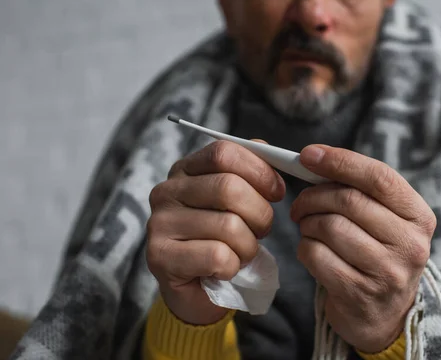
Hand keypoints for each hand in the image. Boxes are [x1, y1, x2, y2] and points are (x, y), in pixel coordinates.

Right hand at [146, 140, 285, 324]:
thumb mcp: (237, 201)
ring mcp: (160, 223)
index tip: (276, 192)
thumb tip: (273, 155)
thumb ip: (251, 172)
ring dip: (249, 245)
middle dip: (260, 213)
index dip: (259, 171)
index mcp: (186, 169)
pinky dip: (233, 266)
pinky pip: (218, 256)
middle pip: (229, 188)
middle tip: (262, 229)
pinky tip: (225, 269)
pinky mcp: (160, 256)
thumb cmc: (222, 239)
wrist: (198, 291)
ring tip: (241, 252)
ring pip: (229, 225)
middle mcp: (167, 191)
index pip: (224, 152)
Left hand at [290, 145, 435, 353]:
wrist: (387, 316)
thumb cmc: (379, 254)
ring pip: (329, 227)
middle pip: (349, 200)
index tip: (309, 155)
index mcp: (419, 217)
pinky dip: (305, 247)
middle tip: (300, 203)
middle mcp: (410, 245)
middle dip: (314, 196)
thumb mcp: (386, 221)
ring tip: (308, 228)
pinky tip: (312, 250)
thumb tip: (314, 159)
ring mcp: (386, 272)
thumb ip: (360, 190)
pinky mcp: (359, 294)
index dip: (340, 161)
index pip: (379, 177)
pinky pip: (316, 255)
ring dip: (308, 223)